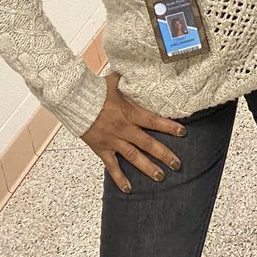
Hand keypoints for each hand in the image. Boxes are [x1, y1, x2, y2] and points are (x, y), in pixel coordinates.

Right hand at [81, 73, 185, 192]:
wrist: (74, 101)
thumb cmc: (95, 89)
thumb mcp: (115, 81)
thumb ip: (128, 79)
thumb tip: (138, 67)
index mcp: (130, 112)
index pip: (154, 120)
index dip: (169, 127)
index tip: (182, 133)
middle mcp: (124, 129)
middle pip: (148, 143)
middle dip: (164, 154)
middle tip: (177, 164)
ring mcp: (113, 141)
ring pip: (134, 157)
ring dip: (148, 168)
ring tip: (160, 177)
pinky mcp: (102, 149)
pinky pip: (112, 167)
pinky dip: (120, 178)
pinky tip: (128, 189)